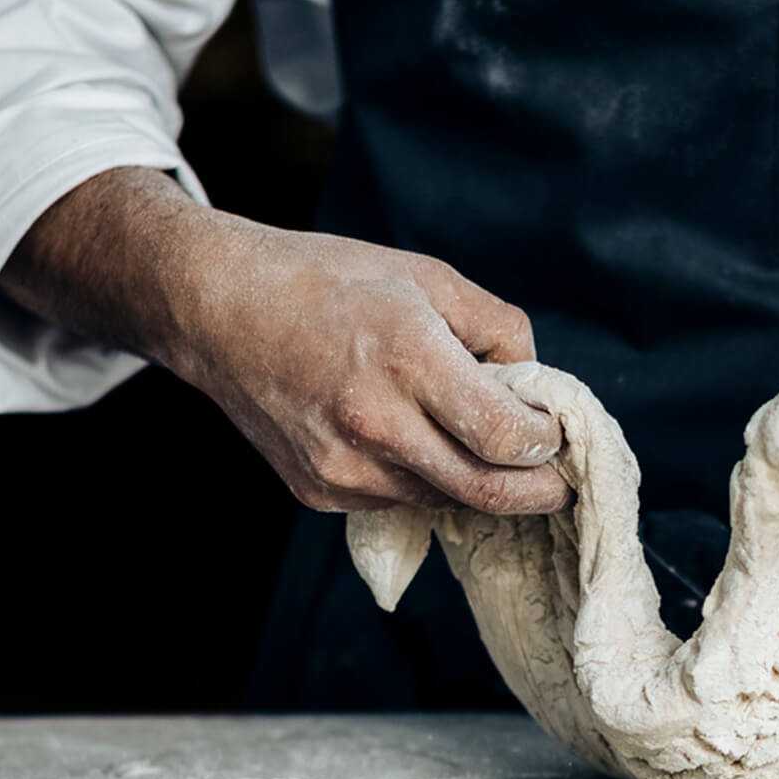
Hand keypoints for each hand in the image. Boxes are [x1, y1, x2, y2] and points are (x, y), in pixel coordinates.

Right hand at [169, 219, 567, 514]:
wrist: (218, 310)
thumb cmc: (327, 282)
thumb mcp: (427, 277)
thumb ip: (498, 330)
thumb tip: (538, 387)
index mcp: (406, 358)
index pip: (506, 437)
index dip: (546, 443)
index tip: (557, 433)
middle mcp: (373, 423)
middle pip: (486, 492)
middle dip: (538, 493)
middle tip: (560, 481)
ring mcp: (343, 468)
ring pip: (445, 501)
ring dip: (478, 483)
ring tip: (482, 445)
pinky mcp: (322, 493)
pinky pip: (401, 501)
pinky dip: (425, 479)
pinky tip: (412, 440)